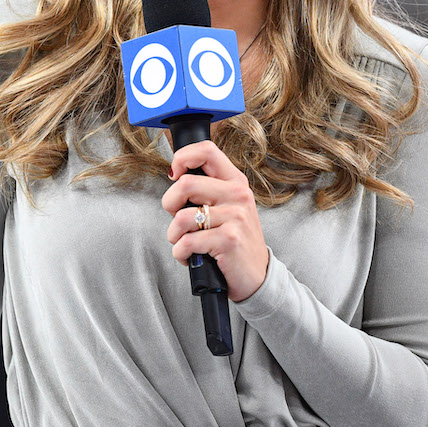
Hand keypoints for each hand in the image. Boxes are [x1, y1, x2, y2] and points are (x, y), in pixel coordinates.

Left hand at [163, 140, 269, 301]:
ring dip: (174, 236)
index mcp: (235, 181)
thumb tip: (175, 176)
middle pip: (185, 184)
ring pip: (181, 217)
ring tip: (185, 243)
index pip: (206, 150)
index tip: (174, 175)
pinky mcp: (229, 240)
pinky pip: (187, 242)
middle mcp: (238, 195)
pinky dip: (180, 254)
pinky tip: (190, 257)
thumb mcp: (229, 207)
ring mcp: (235, 217)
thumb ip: (207, 189)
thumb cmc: (234, 241)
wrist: (257, 275)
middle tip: (178, 220)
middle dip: (169, 204)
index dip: (182, 158)